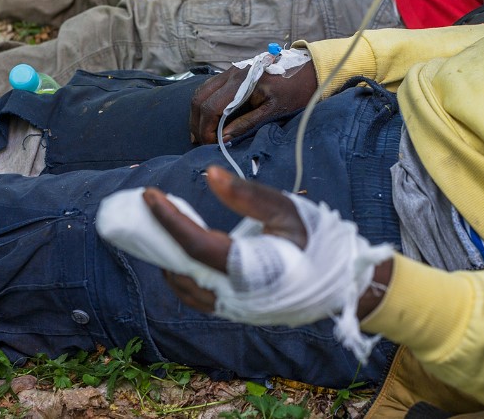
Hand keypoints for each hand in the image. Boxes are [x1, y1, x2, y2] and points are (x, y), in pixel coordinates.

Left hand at [143, 165, 305, 312]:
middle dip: (157, 237)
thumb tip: (209, 173)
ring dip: (166, 257)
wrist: (337, 283)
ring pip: (183, 287)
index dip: (168, 219)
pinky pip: (195, 295)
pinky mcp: (234, 310)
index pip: (194, 244)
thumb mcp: (284, 210)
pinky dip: (180, 273)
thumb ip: (246, 194)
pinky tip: (179, 252)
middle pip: (179, 269)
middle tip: (147, 207)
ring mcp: (233, 307)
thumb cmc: (314, 241)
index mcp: (248, 268)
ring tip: (160, 225)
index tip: (148, 194)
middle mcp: (235, 294)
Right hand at [189, 61, 317, 144]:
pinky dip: (204, 104)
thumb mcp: (273, 112)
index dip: (205, 129)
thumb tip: (222, 137)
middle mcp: (231, 73)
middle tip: (201, 142)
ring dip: (197, 114)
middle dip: (196, 123)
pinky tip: (208, 119)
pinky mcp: (233, 73)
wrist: (308, 70)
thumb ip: (246, 124)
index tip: (210, 144)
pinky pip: (210, 88)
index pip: (210, 107)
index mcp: (241, 82)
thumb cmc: (295, 92)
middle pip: (199, 99)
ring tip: (201, 133)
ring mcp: (230, 71)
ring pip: (201, 92)